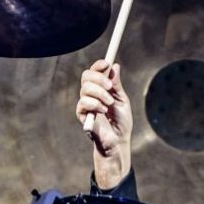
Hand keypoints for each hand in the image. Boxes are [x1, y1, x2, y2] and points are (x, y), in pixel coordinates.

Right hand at [76, 60, 132, 186]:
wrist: (118, 141)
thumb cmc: (121, 122)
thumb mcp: (122, 100)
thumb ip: (116, 85)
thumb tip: (114, 66)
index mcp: (100, 89)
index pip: (94, 72)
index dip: (98, 65)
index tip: (106, 63)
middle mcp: (90, 94)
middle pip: (86, 76)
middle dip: (98, 78)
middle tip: (109, 87)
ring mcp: (85, 104)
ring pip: (85, 88)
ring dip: (100, 94)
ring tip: (109, 104)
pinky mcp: (81, 114)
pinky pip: (83, 102)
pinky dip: (95, 104)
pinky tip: (103, 111)